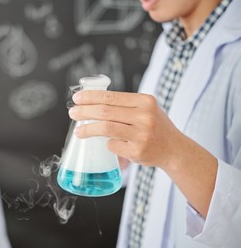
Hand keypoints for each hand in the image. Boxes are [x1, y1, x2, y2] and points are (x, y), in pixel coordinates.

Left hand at [69, 90, 217, 216]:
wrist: (174, 149)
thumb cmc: (155, 127)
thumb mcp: (146, 109)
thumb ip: (124, 105)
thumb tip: (91, 103)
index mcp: (145, 101)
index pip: (111, 96)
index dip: (91, 97)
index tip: (77, 98)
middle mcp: (145, 116)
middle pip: (105, 111)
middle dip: (84, 112)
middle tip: (73, 113)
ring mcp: (142, 134)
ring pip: (106, 128)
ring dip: (88, 129)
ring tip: (78, 131)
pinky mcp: (137, 151)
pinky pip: (112, 145)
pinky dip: (106, 144)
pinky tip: (107, 144)